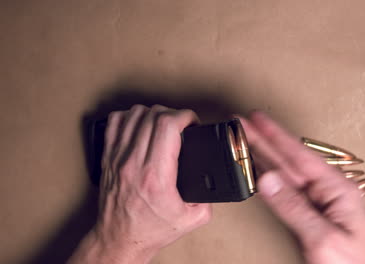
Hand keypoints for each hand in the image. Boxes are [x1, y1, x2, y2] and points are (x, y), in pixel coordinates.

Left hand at [68, 105, 211, 263]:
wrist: (120, 239)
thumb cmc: (148, 229)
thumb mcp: (191, 219)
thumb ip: (208, 199)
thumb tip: (213, 180)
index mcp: (156, 175)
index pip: (167, 126)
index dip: (185, 116)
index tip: (192, 122)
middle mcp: (134, 162)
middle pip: (153, 115)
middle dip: (174, 113)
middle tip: (182, 124)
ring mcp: (118, 157)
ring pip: (134, 114)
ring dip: (153, 112)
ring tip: (162, 122)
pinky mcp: (108, 156)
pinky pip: (115, 121)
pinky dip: (130, 116)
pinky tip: (140, 124)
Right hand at [238, 111, 364, 263]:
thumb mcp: (323, 237)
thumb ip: (294, 208)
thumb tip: (270, 180)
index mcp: (337, 189)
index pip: (299, 155)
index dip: (275, 135)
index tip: (257, 119)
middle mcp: (329, 191)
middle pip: (289, 159)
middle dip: (263, 140)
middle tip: (241, 124)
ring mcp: (321, 202)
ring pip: (285, 172)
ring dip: (264, 155)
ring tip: (245, 140)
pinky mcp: (314, 214)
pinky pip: (287, 189)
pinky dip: (269, 177)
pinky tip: (259, 169)